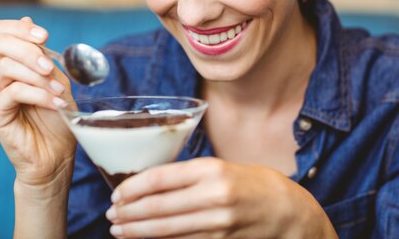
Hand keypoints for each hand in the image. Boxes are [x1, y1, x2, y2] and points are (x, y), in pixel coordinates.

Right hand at [0, 17, 76, 189]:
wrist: (56, 155)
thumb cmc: (57, 118)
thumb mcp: (57, 80)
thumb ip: (44, 55)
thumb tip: (28, 22)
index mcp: (12, 64)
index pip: (0, 32)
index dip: (19, 28)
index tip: (44, 36)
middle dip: (29, 49)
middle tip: (51, 67)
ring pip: (6, 67)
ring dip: (38, 75)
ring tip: (59, 90)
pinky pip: (13, 92)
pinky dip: (39, 94)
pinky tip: (55, 102)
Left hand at [105, 157, 337, 238]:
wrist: (287, 209)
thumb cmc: (250, 182)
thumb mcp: (220, 167)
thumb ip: (188, 175)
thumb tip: (148, 184)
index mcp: (210, 169)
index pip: (161, 178)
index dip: (133, 188)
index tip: (117, 194)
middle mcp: (213, 194)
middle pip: (159, 207)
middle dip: (130, 213)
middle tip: (111, 215)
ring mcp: (217, 221)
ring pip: (167, 229)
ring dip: (138, 231)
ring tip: (120, 229)